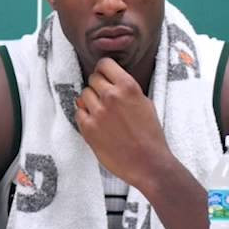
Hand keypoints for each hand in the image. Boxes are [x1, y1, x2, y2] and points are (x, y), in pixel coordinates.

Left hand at [75, 58, 173, 187]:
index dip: (103, 70)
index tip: (105, 76)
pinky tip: (97, 123)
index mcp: (128, 87)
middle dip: (98, 87)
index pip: (104, 64)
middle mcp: (111, 96)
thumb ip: (126, 90)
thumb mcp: (145, 103)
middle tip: (105, 99)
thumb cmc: (150, 135)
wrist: (148, 163)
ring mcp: (97, 112)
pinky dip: (85, 116)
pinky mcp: (88, 128)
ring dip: (90, 102)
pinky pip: (78, 112)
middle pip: (92, 79)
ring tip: (103, 114)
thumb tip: (111, 81)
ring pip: (83, 95)